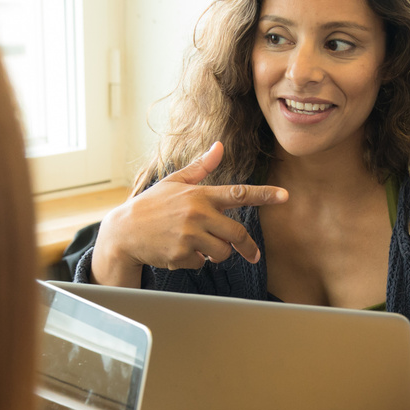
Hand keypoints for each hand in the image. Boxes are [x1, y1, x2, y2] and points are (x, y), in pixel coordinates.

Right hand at [88, 142, 285, 285]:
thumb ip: (200, 168)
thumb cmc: (151, 206)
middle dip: (247, 246)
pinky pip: (201, 263)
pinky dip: (195, 261)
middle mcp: (197, 213)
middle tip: (252, 254)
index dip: (264, 194)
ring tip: (199, 246)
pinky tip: (178, 251)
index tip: (285, 196)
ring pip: (222, 252)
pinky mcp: (181, 254)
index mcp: (199, 194)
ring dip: (217, 254)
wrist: (124, 232)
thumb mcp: (174, 182)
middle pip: (237, 233)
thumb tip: (219, 147)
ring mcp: (189, 235)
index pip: (238, 193)